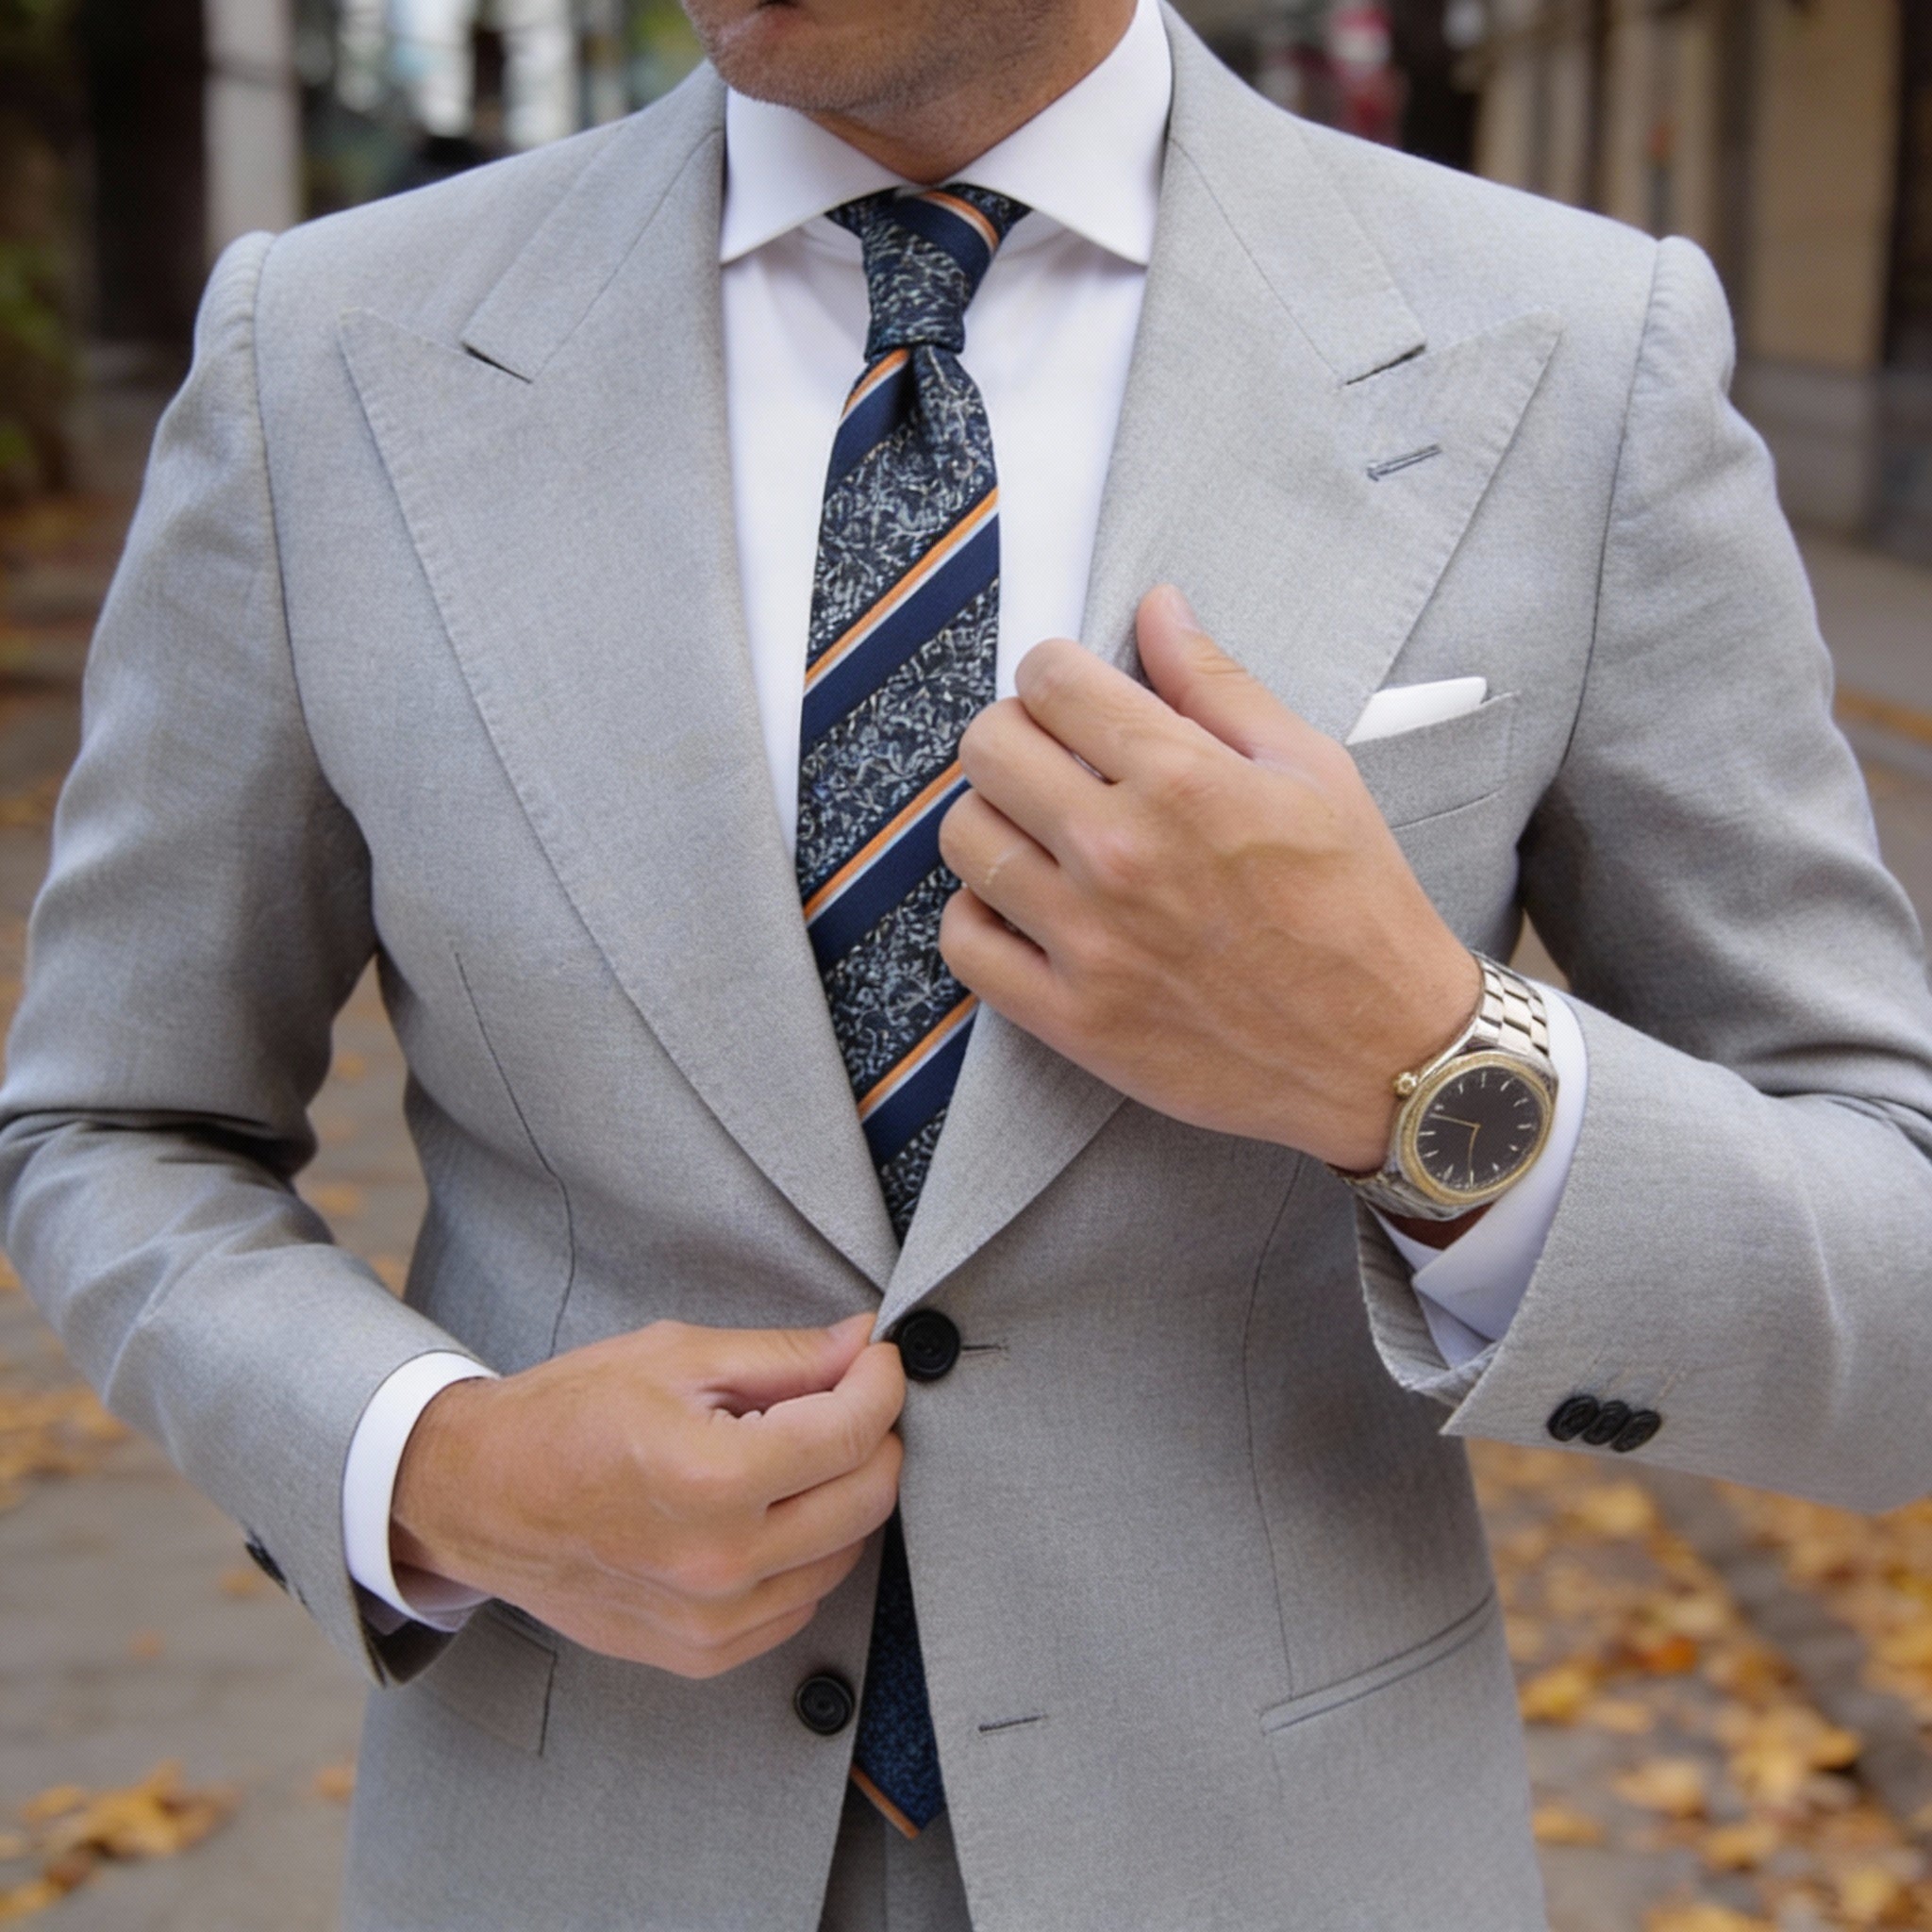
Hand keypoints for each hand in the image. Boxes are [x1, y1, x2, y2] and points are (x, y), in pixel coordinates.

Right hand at [390, 1315, 904, 1678]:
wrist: (480, 1496)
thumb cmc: (566, 1417)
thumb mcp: (677, 1356)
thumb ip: (785, 1357)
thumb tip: (863, 1346)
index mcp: (712, 1479)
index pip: (851, 1433)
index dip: (881, 1383)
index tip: (877, 1359)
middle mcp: (719, 1563)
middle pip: (867, 1499)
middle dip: (875, 1436)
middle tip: (849, 1397)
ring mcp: (712, 1620)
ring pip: (844, 1555)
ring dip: (843, 1496)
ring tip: (796, 1452)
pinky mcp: (702, 1653)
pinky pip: (799, 1602)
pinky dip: (807, 1553)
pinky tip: (768, 1511)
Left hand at [936, 584, 1479, 1172]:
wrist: (1386, 1051)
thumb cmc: (1358, 905)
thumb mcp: (1312, 770)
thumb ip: (1219, 683)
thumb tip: (1156, 606)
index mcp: (1183, 779)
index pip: (1050, 680)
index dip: (1054, 672)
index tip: (1071, 695)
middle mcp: (1122, 854)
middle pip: (988, 748)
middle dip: (1013, 735)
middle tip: (1052, 759)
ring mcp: (1089, 941)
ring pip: (964, 838)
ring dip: (992, 820)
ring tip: (1040, 834)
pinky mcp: (1072, 1018)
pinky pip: (965, 944)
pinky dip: (980, 916)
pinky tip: (1026, 907)